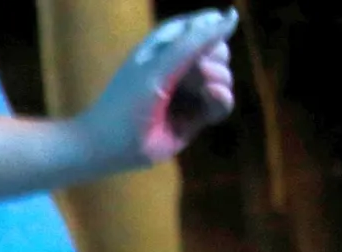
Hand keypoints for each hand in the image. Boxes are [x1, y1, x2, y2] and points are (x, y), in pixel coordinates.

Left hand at [86, 8, 236, 167]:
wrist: (108, 146)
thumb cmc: (127, 100)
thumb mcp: (161, 65)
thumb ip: (195, 40)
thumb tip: (232, 15)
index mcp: (165, 48)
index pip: (201, 26)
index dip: (210, 30)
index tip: (207, 41)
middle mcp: (178, 68)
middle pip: (218, 51)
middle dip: (216, 58)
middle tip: (200, 71)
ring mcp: (187, 94)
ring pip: (224, 77)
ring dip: (220, 78)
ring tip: (204, 89)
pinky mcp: (194, 118)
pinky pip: (222, 104)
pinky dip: (222, 99)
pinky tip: (213, 98)